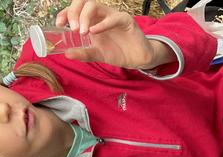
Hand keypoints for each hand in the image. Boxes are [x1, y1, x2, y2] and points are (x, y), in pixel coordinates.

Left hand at [55, 0, 170, 68]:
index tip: (59, 24)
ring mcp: (112, 15)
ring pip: (94, 5)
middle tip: (72, 28)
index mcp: (92, 19)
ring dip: (84, 17)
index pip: (75, 9)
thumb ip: (83, 53)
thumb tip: (67, 54)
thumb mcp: (97, 54)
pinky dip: (102, 24)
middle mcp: (100, 14)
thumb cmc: (119, 53)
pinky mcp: (125, 20)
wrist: (138, 59)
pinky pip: (112, 17)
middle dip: (73, 12)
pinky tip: (94, 32)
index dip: (65, 13)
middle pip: (82, 2)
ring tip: (82, 32)